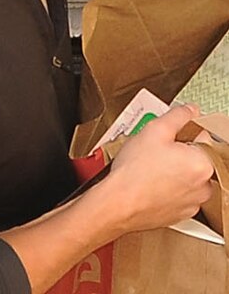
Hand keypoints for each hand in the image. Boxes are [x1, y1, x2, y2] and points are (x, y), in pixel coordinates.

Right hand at [100, 105, 214, 236]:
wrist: (120, 202)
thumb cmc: (136, 170)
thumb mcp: (155, 129)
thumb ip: (178, 116)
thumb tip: (191, 110)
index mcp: (203, 164)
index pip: (204, 138)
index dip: (185, 132)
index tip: (171, 134)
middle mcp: (204, 186)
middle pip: (198, 159)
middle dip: (181, 152)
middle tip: (158, 150)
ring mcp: (193, 203)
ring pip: (189, 178)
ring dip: (176, 170)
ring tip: (152, 167)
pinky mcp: (182, 214)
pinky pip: (181, 194)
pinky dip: (171, 188)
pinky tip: (153, 182)